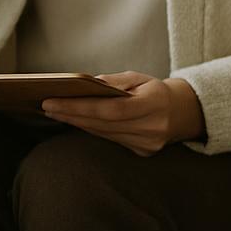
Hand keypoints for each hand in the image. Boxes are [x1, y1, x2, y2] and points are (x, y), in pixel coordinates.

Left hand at [40, 72, 204, 156]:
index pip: (111, 109)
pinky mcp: (143, 153)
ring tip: (55, 112)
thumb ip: (112, 82)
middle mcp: (153, 128)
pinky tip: (75, 121)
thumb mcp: (137, 78)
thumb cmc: (155, 90)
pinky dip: (91, 129)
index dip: (80, 107)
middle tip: (46, 106)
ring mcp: (149, 144)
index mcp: (155, 104)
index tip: (52, 101)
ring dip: (77, 123)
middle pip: (103, 124)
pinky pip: (110, 140)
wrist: (183, 113)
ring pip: (104, 134)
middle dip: (72, 114)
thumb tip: (82, 85)